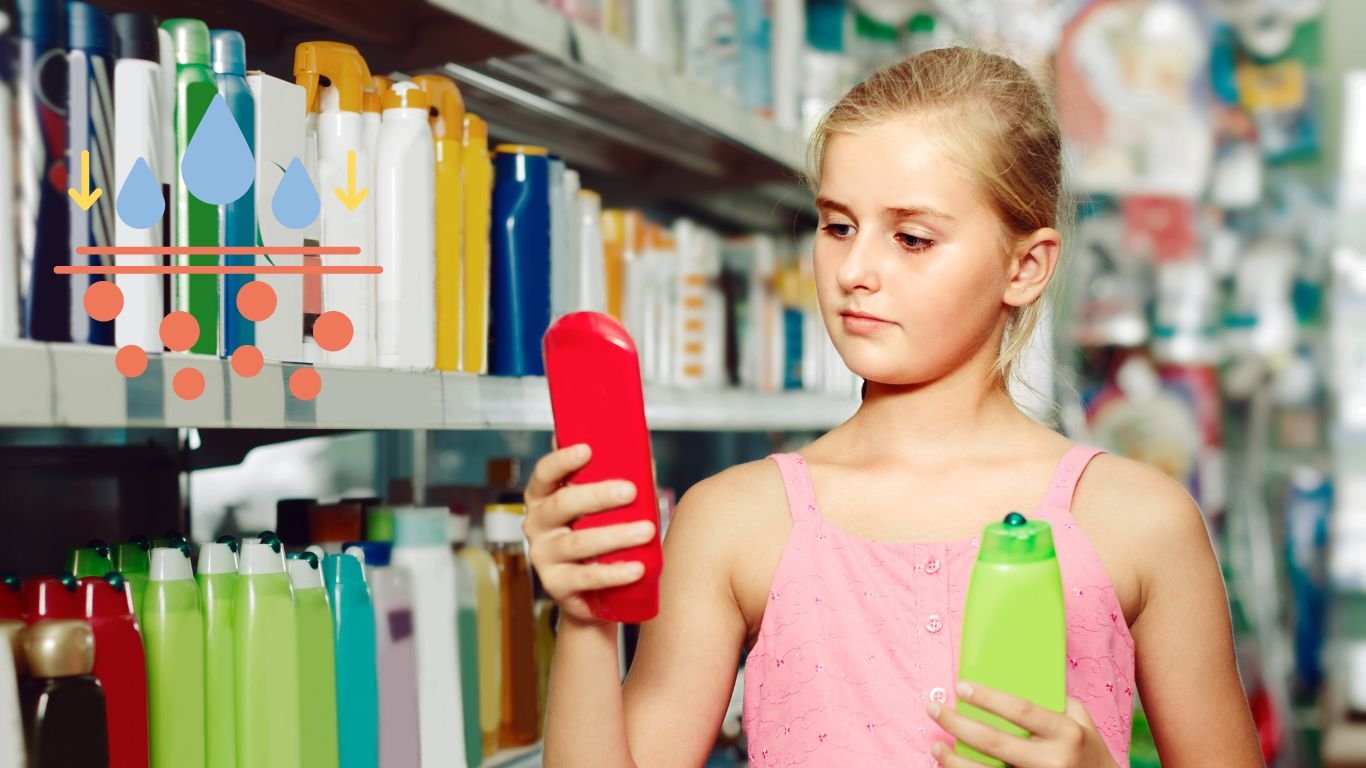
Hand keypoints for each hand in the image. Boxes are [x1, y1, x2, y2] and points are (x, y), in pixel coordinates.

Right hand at [524, 443, 653, 625]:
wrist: (593, 593)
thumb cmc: (598, 535)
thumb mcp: (600, 507)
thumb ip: (611, 480)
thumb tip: (641, 454)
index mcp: (543, 497)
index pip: (545, 474)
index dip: (562, 460)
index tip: (587, 449)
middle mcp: (536, 524)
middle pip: (562, 504)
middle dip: (597, 495)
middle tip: (630, 490)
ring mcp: (543, 556)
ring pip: (578, 542)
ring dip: (615, 535)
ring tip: (646, 531)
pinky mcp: (556, 585)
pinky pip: (586, 577)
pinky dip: (613, 573)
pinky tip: (636, 568)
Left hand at [927, 681, 1118, 767]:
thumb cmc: (1089, 752)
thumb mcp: (1083, 722)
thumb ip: (1055, 701)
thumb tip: (1018, 675)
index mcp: (1067, 734)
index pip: (1022, 710)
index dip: (988, 697)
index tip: (961, 685)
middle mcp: (1052, 761)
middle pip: (994, 742)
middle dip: (957, 723)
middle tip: (933, 708)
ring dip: (954, 760)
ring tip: (936, 744)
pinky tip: (951, 766)